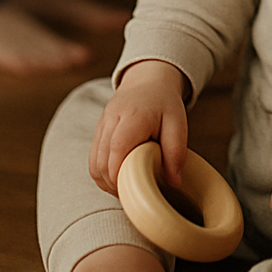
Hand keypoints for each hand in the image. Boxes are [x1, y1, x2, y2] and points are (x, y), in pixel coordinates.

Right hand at [89, 60, 189, 195]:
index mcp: (132, 116)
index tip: (134, 188)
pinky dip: (102, 173)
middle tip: (133, 192)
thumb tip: (174, 182)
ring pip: (94, 163)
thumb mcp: (178, 122)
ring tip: (127, 186)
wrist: (148, 80)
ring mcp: (102, 124)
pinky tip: (118, 177)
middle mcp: (112, 119)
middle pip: (102, 160)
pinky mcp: (98, 131)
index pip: (117, 149)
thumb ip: (176, 151)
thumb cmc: (164, 103)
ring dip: (107, 181)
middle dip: (114, 183)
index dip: (121, 174)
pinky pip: (93, 159)